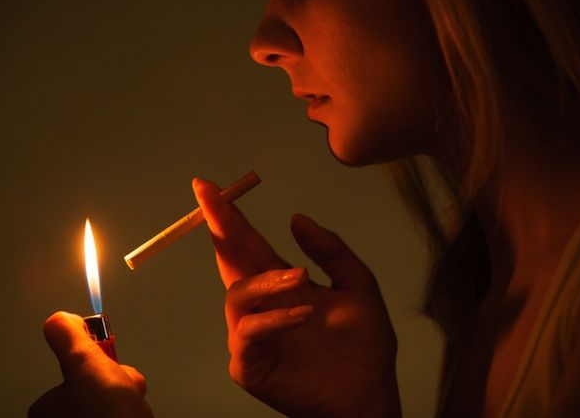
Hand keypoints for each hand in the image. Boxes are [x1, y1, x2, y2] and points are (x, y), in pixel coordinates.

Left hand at [29, 312, 152, 417]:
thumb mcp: (86, 366)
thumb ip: (70, 338)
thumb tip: (59, 318)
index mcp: (46, 409)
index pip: (76, 370)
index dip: (97, 363)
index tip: (106, 364)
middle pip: (95, 385)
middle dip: (117, 382)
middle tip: (121, 392)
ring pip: (112, 401)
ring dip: (128, 399)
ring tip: (130, 410)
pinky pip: (121, 415)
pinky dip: (131, 414)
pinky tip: (133, 417)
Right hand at [193, 178, 400, 416]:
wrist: (370, 394)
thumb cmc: (363, 346)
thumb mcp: (357, 285)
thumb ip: (330, 251)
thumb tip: (296, 219)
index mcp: (279, 284)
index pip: (246, 243)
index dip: (227, 215)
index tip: (209, 186)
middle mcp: (260, 305)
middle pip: (230, 260)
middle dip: (220, 227)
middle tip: (212, 200)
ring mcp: (251, 335)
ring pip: (237, 295)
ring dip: (265, 283)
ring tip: (300, 281)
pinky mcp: (250, 364)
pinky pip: (249, 334)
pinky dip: (273, 320)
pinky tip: (303, 315)